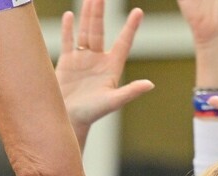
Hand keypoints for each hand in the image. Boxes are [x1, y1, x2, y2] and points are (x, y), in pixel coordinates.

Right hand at [55, 0, 153, 138]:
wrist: (67, 121)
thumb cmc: (92, 114)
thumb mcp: (112, 102)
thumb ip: (129, 92)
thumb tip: (150, 84)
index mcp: (112, 67)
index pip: (123, 42)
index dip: (130, 27)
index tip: (138, 12)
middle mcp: (98, 60)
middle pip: (100, 31)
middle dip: (100, 13)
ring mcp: (82, 60)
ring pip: (85, 32)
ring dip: (87, 16)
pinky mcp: (67, 63)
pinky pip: (68, 42)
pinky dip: (68, 29)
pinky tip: (70, 15)